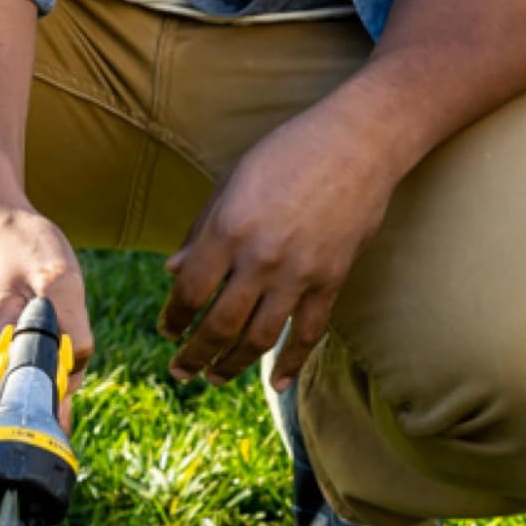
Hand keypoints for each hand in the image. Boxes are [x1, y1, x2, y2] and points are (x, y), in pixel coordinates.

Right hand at [0, 202, 93, 428]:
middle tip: (58, 354)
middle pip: (7, 419)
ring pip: (0, 404)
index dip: (43, 419)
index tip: (63, 389)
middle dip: (43, 402)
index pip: (8, 424)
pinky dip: (17, 376)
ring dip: (31, 387)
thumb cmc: (16, 242)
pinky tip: (27, 337)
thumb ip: (73, 333)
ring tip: (40, 336)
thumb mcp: (60, 277)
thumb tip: (71, 382)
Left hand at [161, 95, 400, 391]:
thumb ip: (202, 230)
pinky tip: (278, 383)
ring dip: (231, 365)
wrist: (358, 142)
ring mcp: (298, 273)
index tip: (166, 329)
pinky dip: (292, 363)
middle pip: (218, 325)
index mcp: (228, 229)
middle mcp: (259, 258)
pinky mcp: (331, 280)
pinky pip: (309, 333)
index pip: (189, 291)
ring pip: (259, 338)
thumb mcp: (232, 180)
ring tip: (215, 377)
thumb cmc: (288, 152)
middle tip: (180, 370)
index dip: (173, 317)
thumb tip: (172, 272)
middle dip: (193, 354)